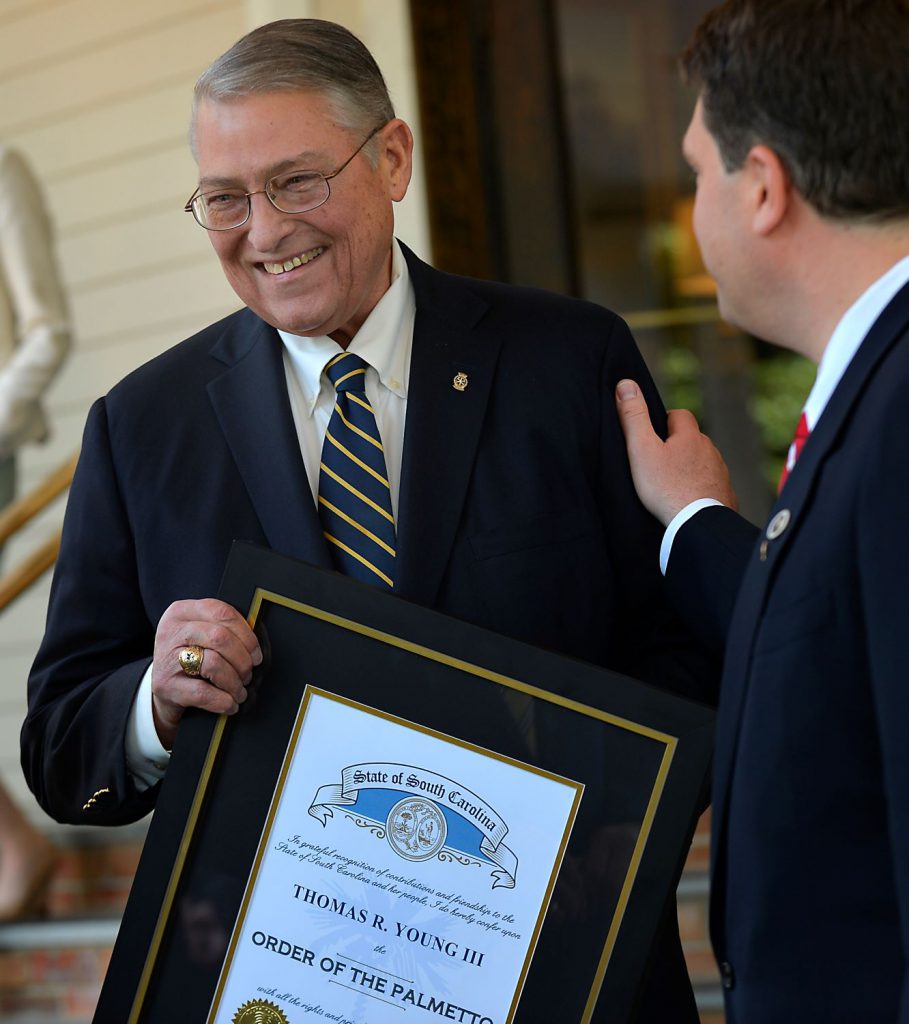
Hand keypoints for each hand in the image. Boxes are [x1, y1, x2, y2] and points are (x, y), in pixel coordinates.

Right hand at [151, 599, 262, 748]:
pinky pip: (203, 692)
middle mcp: (171, 631)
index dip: (246, 634)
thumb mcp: (202, 636)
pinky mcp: (164, 685)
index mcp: (183, 611)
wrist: (164, 690)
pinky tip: (230, 704)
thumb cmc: (192, 659)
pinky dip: (223, 701)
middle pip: (220, 638)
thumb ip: (224, 630)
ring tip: (240, 690)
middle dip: (242, 660)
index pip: (222, 612)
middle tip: (249, 674)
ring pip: (214, 664)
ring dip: (234, 682)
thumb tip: (258, 642)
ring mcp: (165, 658)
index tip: (256, 653)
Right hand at [615, 378, 736, 525]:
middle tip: (658, 462)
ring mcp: (720, 473)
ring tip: (671, 483)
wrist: (697, 524)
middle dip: (678, 445)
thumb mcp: (641, 450)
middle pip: (693, 439)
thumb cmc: (666, 488)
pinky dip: (701, 487)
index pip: (679, 415)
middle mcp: (710, 450)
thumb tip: (625, 384)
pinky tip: (688, 500)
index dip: (664, 420)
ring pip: (703, 461)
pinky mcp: (725, 495)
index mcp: (690, 436)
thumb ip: (633, 417)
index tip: (652, 435)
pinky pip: (712, 485)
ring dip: (690, 467)